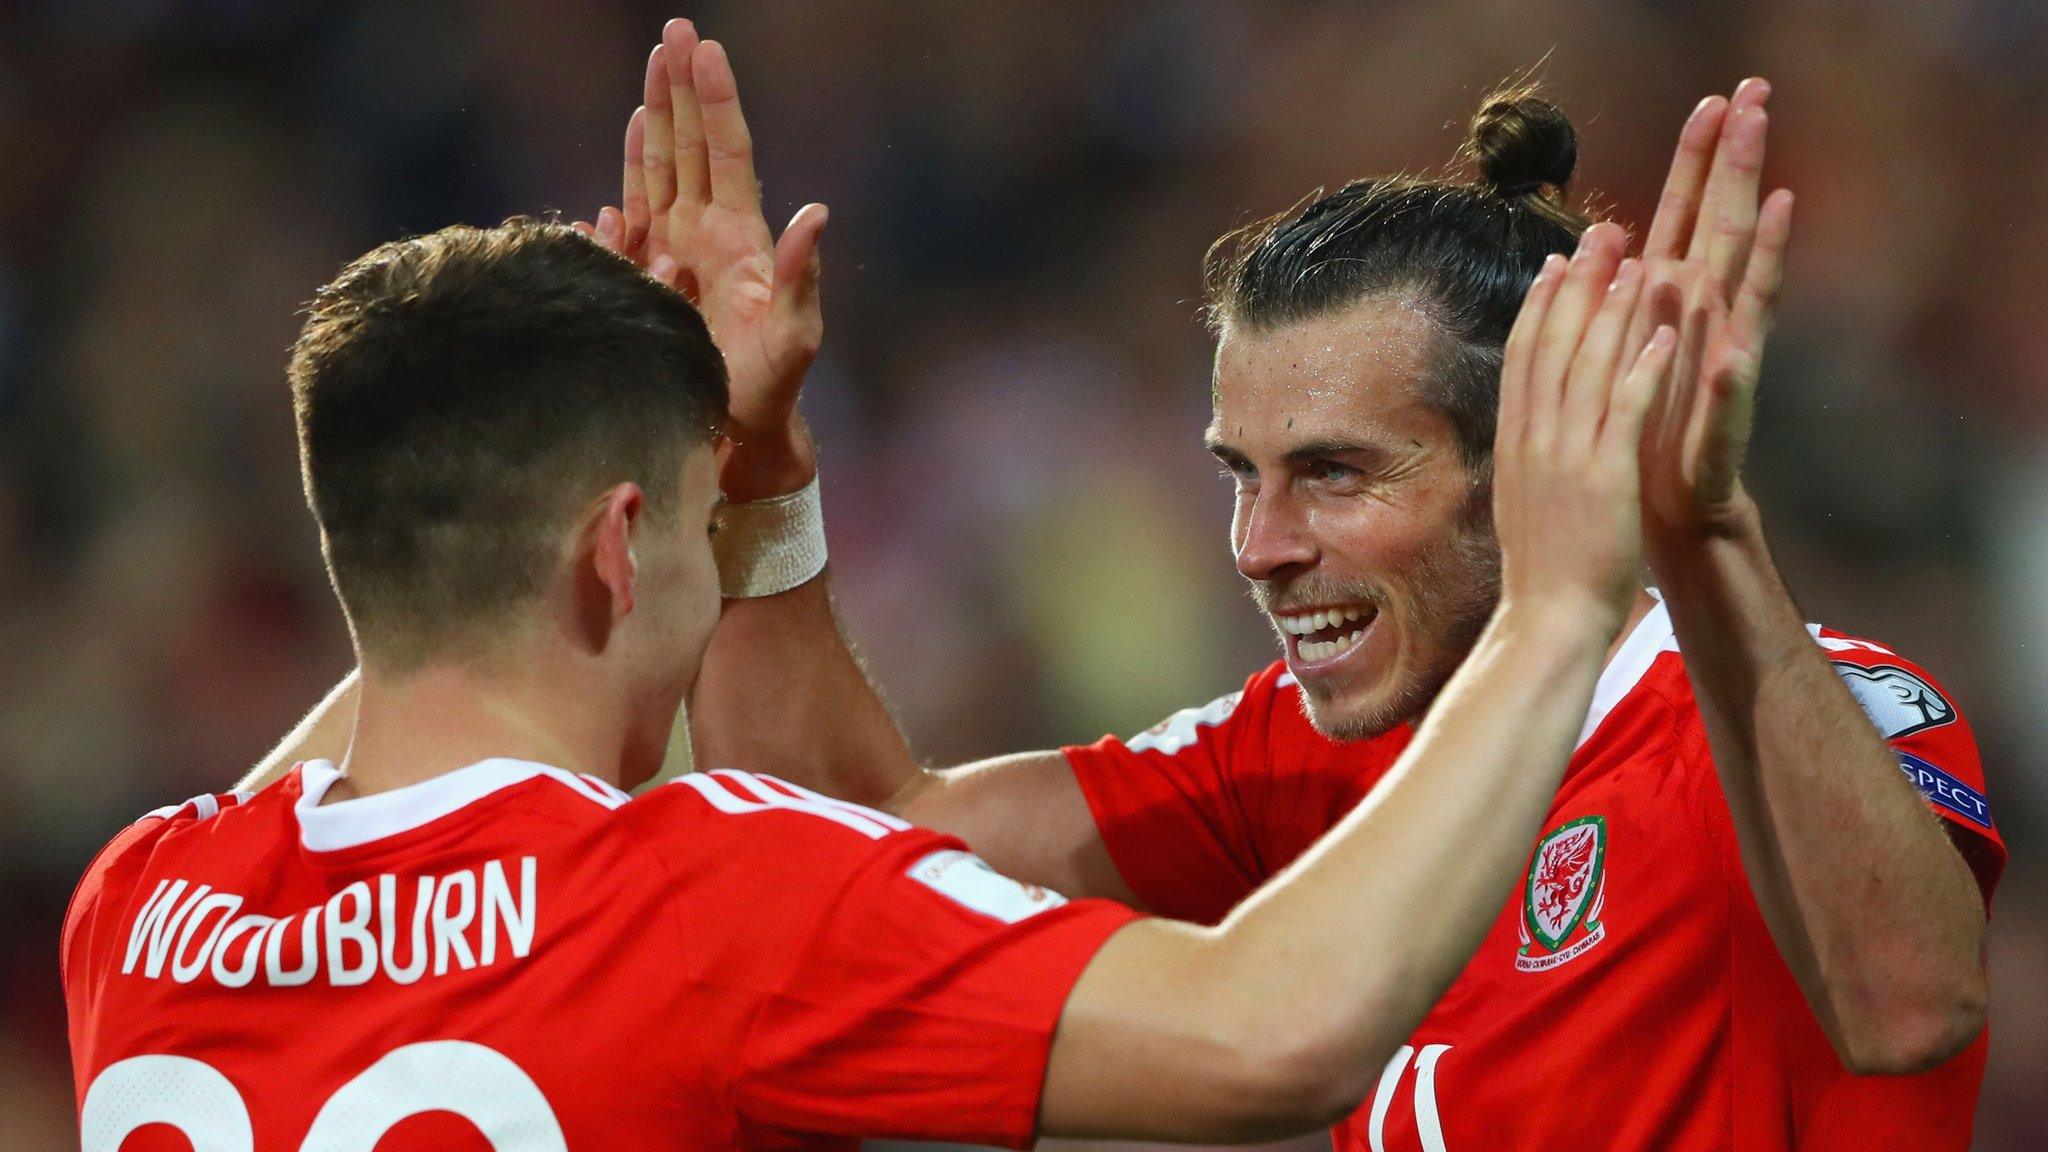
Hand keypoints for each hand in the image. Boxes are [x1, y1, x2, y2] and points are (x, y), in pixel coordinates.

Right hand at [575, 19, 828, 499]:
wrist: (740, 436)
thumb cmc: (773, 388)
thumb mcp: (796, 333)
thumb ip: (802, 276)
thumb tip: (818, 213)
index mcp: (741, 236)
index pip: (726, 151)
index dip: (714, 99)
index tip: (703, 47)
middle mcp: (708, 236)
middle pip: (691, 147)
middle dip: (679, 90)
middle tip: (672, 32)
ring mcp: (677, 257)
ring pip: (660, 175)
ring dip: (653, 125)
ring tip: (649, 75)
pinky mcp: (649, 286)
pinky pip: (630, 231)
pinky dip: (621, 197)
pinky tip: (616, 174)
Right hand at [1493, 223, 1677, 631]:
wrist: (1548, 622)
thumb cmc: (1543, 573)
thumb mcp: (1524, 503)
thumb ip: (1529, 459)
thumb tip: (1528, 431)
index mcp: (1516, 445)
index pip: (1524, 360)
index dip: (1541, 307)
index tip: (1557, 264)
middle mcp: (1535, 441)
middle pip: (1554, 347)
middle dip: (1578, 286)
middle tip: (1600, 233)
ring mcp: (1567, 457)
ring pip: (1588, 367)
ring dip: (1613, 311)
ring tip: (1638, 261)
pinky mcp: (1604, 477)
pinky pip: (1624, 412)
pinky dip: (1642, 369)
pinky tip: (1663, 333)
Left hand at [1628, 79, 1793, 542]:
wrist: (1666, 506)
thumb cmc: (1647, 422)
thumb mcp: (1626, 343)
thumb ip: (1627, 293)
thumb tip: (1613, 236)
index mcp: (1677, 303)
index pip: (1691, 216)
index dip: (1703, 160)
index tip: (1720, 95)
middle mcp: (1707, 325)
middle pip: (1727, 232)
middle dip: (1741, 169)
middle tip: (1762, 103)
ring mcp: (1723, 370)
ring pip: (1744, 299)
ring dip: (1762, 251)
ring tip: (1779, 196)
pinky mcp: (1721, 430)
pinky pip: (1728, 402)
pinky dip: (1731, 378)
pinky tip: (1735, 354)